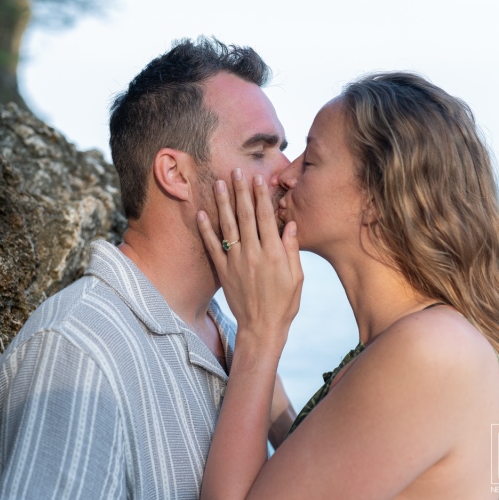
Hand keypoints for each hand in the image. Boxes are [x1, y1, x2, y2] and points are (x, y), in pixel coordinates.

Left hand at [197, 168, 302, 357]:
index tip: (257, 178)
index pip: (266, 217)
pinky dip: (206, 230)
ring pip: (228, 226)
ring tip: (218, 183)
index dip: (261, 196)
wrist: (261, 328)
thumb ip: (291, 249)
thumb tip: (289, 223)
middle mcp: (253, 253)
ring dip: (222, 203)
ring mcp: (236, 262)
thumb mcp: (296, 277)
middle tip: (235, 171)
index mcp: (274, 253)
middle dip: (241, 191)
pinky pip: (212, 247)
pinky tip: (201, 213)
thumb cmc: (284, 304)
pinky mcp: (223, 271)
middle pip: (245, 216)